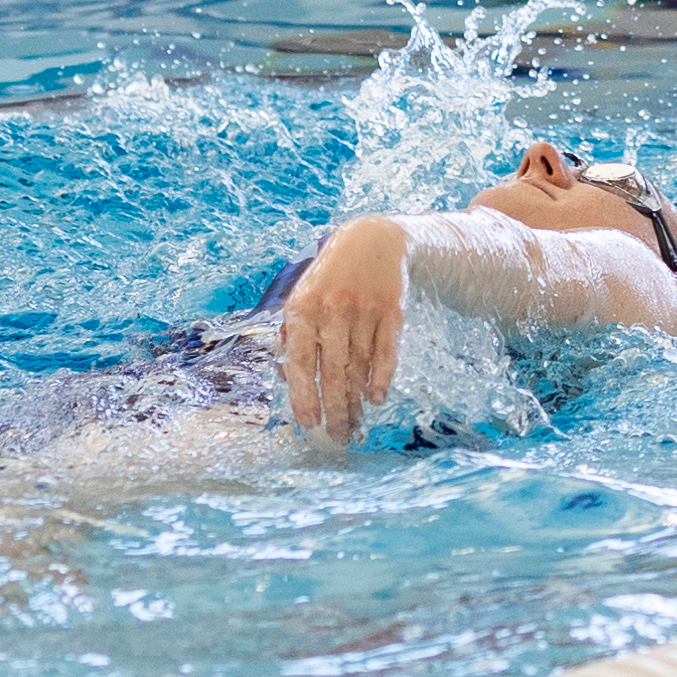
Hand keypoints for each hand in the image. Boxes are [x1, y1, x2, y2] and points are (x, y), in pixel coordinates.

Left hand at [280, 221, 409, 438]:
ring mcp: (365, 310)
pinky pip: (387, 352)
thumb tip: (284, 376)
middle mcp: (333, 310)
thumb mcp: (301, 297)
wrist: (373, 241)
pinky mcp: (392, 311)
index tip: (308, 423)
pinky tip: (376, 398)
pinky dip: (381, 378)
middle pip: (332, 370)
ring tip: (352, 423)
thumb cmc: (328, 278)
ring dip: (355, 400)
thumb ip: (290, 335)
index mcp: (303, 308)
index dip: (303, 395)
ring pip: (359, 366)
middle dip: (333, 408)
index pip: (300, 360)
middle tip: (336, 435)